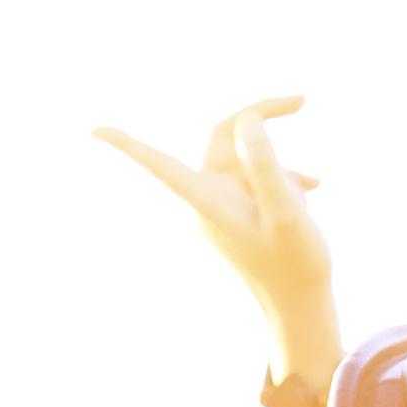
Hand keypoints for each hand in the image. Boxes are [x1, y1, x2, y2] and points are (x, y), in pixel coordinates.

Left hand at [96, 98, 337, 371]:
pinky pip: (254, 178)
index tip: (94, 130)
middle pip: (224, 138)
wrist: (301, 307)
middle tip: (300, 99)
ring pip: (247, 160)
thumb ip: (265, 166)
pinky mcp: (236, 212)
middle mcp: (208, 201)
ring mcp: (221, 206)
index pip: (160, 166)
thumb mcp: (287, 212)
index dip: (128, 147)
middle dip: (261, 121)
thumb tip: (246, 120)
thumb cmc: (296, 265)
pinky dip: (281, 179)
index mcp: (208, 203)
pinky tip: (312, 189)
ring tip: (307, 197)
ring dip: (281, 168)